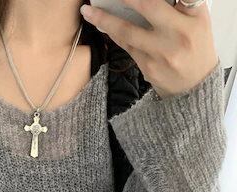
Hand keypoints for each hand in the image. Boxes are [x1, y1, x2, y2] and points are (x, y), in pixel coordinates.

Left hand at [80, 0, 218, 98]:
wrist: (193, 88)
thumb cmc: (195, 48)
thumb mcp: (198, 21)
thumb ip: (181, 4)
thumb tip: (152, 0)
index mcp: (195, 17)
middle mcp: (179, 34)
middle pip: (148, 6)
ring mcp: (161, 52)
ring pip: (128, 30)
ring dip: (105, 19)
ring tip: (88, 11)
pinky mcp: (148, 66)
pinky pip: (126, 45)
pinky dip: (113, 33)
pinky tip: (100, 25)